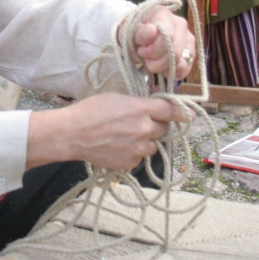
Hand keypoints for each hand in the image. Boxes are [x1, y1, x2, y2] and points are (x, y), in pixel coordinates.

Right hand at [27, 93, 193, 169]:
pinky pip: (141, 156)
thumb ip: (139, 101)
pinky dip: (134, 152)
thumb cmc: (90, 111)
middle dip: (156, 124)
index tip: (186, 114)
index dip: (181, 112)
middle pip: (164, 128)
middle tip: (141, 122)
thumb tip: (156, 102)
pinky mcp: (130, 163)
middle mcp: (144, 129)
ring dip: (147, 140)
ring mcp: (138, 148)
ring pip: (154, 144)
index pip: (173, 111)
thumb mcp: (116, 97)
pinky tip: (118, 145)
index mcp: (142, 109)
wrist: (72, 134)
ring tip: (127, 135)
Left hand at [132, 6, 194, 78]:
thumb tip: (152, 31)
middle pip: (175, 50)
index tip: (141, 52)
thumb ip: (140, 33)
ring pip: (181, 61)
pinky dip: (171, 74)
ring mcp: (187, 39)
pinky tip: (161, 70)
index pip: (167, 34)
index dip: (153, 49)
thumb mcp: (128, 32)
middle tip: (144, 60)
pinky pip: (185, 69)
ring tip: (151, 64)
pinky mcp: (190, 53)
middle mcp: (180, 24)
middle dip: (157, 62)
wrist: (137, 39)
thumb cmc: (133, 33)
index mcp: (163, 14)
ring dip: (163, 68)